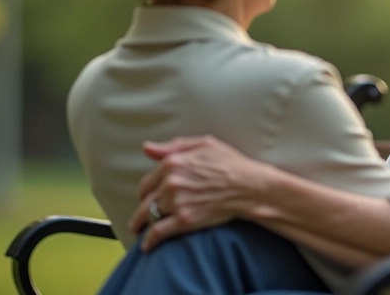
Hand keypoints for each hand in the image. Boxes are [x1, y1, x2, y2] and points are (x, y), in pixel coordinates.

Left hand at [127, 135, 273, 250]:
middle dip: (140, 210)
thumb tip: (147, 148)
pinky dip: (149, 240)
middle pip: (145, 200)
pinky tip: (147, 246)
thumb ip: (173, 146)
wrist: (250, 187)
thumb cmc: (231, 163)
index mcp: (173, 162)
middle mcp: (171, 182)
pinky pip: (159, 231)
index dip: (144, 192)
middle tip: (139, 218)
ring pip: (149, 215)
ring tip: (140, 230)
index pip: (147, 181)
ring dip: (141, 224)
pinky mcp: (185, 220)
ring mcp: (177, 201)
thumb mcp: (204, 145)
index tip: (145, 199)